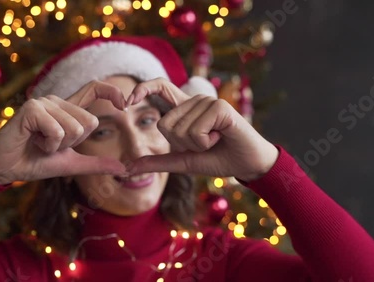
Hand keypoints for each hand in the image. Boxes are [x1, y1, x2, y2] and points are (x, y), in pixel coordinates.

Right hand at [0, 81, 127, 184]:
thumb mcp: (72, 163)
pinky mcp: (32, 109)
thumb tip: (124, 169)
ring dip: (58, 146)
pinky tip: (33, 142)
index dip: (112, 91)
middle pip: (89, 123)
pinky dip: (48, 145)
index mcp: (67, 110)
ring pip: (74, 128)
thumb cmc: (36, 161)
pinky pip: (57, 131)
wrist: (7, 168)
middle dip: (73, 143)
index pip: (94, 89)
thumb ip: (96, 163)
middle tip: (50, 144)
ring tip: (39, 143)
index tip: (125, 104)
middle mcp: (57, 101)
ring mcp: (44, 103)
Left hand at [126, 78, 278, 181]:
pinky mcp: (219, 107)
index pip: (159, 87)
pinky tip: (222, 136)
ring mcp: (207, 102)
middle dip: (181, 144)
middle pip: (164, 124)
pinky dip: (207, 142)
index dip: (142, 89)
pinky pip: (196, 131)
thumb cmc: (218, 159)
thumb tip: (128, 168)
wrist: (247, 164)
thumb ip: (157, 162)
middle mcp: (194, 101)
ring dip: (197, 145)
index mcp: (184, 110)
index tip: (126, 102)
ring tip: (215, 140)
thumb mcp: (183, 161)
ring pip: (180, 130)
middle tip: (205, 143)